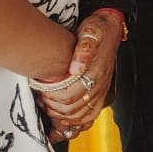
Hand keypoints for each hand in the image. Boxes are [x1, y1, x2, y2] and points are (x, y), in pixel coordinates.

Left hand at [39, 11, 122, 139]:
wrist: (111, 28)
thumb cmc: (97, 29)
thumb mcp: (90, 30)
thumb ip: (84, 48)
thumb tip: (76, 68)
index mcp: (95, 71)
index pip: (70, 96)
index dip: (52, 98)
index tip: (41, 92)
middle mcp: (99, 84)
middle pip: (73, 109)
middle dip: (54, 108)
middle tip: (41, 101)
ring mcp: (101, 89)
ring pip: (82, 116)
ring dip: (64, 117)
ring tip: (49, 110)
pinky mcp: (100, 92)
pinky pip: (91, 115)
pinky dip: (78, 123)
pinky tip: (65, 122)